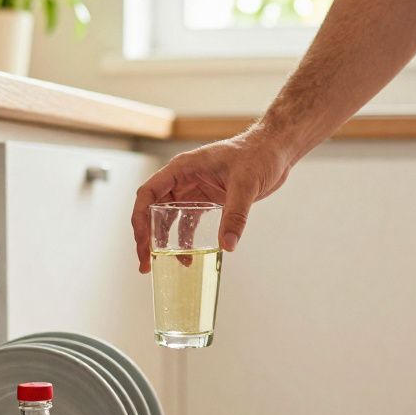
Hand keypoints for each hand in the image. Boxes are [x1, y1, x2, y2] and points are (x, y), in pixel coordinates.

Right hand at [132, 131, 292, 272]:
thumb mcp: (245, 184)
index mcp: (182, 168)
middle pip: (152, 209)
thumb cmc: (258, 154)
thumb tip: (227, 245)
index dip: (140, 220)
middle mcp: (183, 179)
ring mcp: (194, 189)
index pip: (148, 194)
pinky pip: (187, 222)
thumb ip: (235, 215)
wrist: (275, 150)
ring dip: (164, 241)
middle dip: (147, 237)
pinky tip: (188, 256)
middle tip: (146, 263)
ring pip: (168, 218)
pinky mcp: (207, 199)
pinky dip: (184, 240)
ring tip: (165, 264)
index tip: (143, 245)